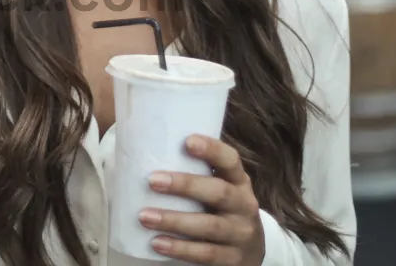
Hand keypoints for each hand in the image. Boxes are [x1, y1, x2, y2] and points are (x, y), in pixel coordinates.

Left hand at [140, 136, 264, 264]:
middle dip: (185, 185)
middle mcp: (244, 205)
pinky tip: (157, 243)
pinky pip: (205, 254)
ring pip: (209, 226)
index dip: (212, 150)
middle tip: (152, 180)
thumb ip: (197, 173)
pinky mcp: (233, 260)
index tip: (187, 141)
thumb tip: (147, 153)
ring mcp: (241, 234)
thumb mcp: (220, 188)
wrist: (251, 253)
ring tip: (145, 216)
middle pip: (219, 192)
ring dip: (174, 220)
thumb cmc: (221, 210)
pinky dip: (180, 248)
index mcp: (239, 181)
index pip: (230, 160)